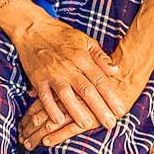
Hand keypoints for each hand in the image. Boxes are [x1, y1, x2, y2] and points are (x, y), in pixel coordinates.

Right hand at [7, 9, 128, 133]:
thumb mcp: (85, 40)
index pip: (100, 80)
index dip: (111, 96)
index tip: (120, 110)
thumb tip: (116, 70)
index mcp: (82, 58)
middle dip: (99, 109)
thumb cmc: (61, 35)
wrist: (32, 28)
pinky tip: (58, 120)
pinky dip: (50, 108)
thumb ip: (100, 56)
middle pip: (87, 91)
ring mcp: (52, 73)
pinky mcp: (37, 78)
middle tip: (110, 124)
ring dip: (76, 111)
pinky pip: (44, 96)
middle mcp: (68, 67)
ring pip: (66, 95)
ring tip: (87, 125)